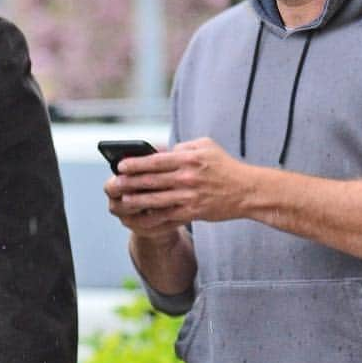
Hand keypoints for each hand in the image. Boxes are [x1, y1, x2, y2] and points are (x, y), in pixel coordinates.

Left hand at [104, 138, 251, 227]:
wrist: (247, 191)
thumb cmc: (225, 166)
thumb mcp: (206, 147)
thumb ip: (182, 148)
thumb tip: (160, 151)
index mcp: (189, 158)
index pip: (155, 160)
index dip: (135, 163)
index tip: (121, 165)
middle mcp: (187, 177)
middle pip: (152, 181)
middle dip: (130, 183)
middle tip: (114, 184)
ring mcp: (190, 196)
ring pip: (156, 200)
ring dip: (137, 201)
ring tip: (123, 200)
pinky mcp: (193, 212)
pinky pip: (168, 215)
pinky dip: (153, 216)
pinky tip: (141, 216)